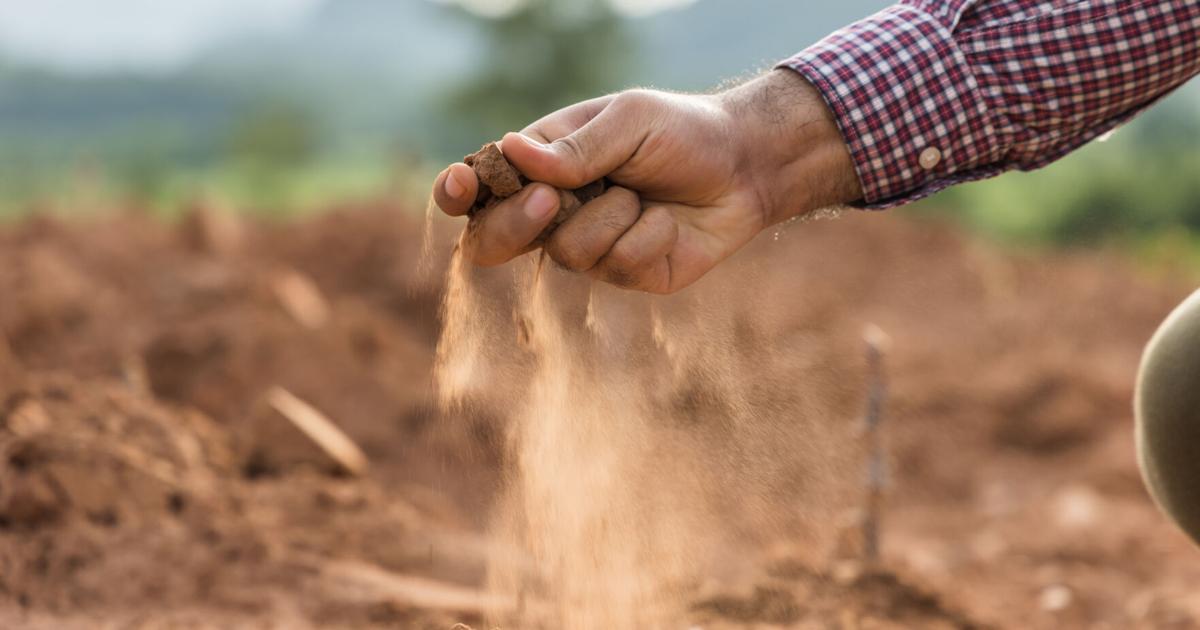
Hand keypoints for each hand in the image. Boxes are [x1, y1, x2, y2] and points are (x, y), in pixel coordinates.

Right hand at [432, 70, 861, 293]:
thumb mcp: (630, 121)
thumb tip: (512, 153)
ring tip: (644, 195)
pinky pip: (617, 265)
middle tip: (551, 202)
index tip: (458, 187)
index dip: (459, 192)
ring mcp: (588, 248)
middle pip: (494, 239)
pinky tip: (667, 221)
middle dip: (517, 224)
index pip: (481, 186)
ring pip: (565, 254)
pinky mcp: (625, 274)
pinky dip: (648, 236)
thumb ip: (576, 147)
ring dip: (611, 218)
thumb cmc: (682, 132)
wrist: (747, 167)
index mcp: (543, 164)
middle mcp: (555, 211)